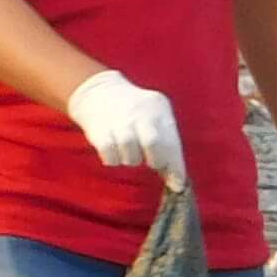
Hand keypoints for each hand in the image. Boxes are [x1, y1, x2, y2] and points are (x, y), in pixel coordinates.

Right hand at [66, 68, 182, 174]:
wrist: (98, 90)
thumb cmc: (135, 112)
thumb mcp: (155, 118)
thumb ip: (167, 145)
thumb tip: (177, 181)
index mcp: (159, 108)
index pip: (172, 141)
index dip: (176, 166)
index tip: (178, 185)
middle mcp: (140, 112)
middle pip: (152, 144)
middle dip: (155, 160)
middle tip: (151, 160)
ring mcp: (118, 119)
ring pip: (131, 154)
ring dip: (132, 159)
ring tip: (129, 150)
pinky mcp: (98, 128)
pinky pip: (110, 155)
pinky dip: (113, 159)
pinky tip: (114, 151)